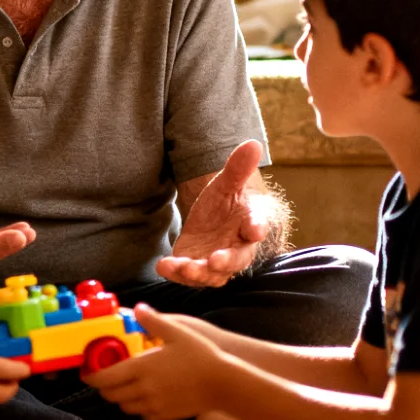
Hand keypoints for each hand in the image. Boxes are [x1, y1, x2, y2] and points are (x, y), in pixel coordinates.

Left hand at [86, 305, 228, 419]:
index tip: (87, 372)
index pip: (104, 378)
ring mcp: (153, 405)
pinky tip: (146, 395)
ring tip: (127, 384)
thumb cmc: (201, 355)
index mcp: (142, 368)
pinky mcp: (164, 416)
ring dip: (121, 397)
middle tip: (106, 376)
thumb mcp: (178, 331)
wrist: (223, 384)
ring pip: (125, 407)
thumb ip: (153, 320)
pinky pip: (142, 415)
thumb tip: (137, 308)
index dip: (91, 376)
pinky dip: (138, 407)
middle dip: (104, 386)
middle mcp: (143, 389)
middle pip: (110, 395)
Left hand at [159, 140, 267, 287]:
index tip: (254, 230)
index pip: (257, 227)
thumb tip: (253, 144)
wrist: (213, 219)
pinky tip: (162, 265)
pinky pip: (187, 275)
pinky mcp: (195, 267)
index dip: (256, 228)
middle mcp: (236, 249)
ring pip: (211, 275)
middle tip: (215, 261)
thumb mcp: (228, 183)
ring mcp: (215, 262)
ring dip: (198, 274)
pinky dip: (175, 273)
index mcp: (250, 225)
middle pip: (236, 260)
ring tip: (185, 267)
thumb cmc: (228, 203)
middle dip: (226, 262)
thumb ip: (238, 168)